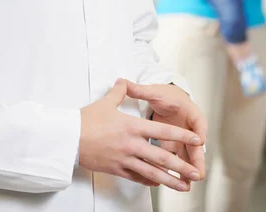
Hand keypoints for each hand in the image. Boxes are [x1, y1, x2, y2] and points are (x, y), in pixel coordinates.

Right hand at [79, 79, 203, 191]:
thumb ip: (119, 91)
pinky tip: (157, 183)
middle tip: (196, 173)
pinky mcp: (116, 169)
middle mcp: (132, 144)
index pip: (162, 131)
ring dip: (169, 180)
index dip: (181, 135)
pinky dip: (149, 181)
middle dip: (181, 166)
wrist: (69, 138)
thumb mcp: (106, 102)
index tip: (196, 138)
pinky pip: (136, 177)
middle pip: (161, 157)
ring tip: (182, 186)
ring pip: (152, 172)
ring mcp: (124, 159)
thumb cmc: (86, 120)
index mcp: (132, 126)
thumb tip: (123, 80)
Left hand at [124, 82, 206, 183]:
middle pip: (196, 144)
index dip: (199, 131)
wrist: (169, 98)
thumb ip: (140, 90)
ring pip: (189, 156)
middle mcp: (189, 127)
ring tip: (186, 184)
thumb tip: (124, 81)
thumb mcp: (154, 92)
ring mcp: (183, 139)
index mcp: (189, 111)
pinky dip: (178, 170)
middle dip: (198, 159)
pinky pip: (179, 159)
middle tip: (198, 172)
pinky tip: (175, 182)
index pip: (198, 121)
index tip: (199, 140)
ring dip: (188, 169)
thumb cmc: (165, 95)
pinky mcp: (176, 146)